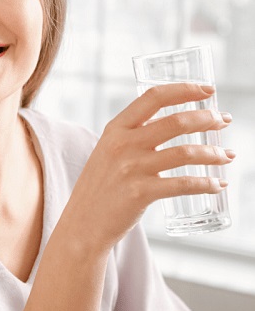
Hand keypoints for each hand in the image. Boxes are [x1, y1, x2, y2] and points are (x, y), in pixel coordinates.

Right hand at [60, 83, 232, 254]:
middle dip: (207, 118)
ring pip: (185, 153)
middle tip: (223, 120)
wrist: (83, 221)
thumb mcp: (109, 150)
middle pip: (175, 121)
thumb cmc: (101, 185)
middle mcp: (123, 144)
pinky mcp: (140, 193)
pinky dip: (206, 184)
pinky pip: (183, 184)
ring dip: (213, 153)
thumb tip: (177, 123)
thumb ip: (135, 135)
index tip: (207, 89)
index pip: (153, 97)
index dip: (184, 89)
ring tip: (227, 156)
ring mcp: (131, 168)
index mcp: (116, 128)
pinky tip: (217, 184)